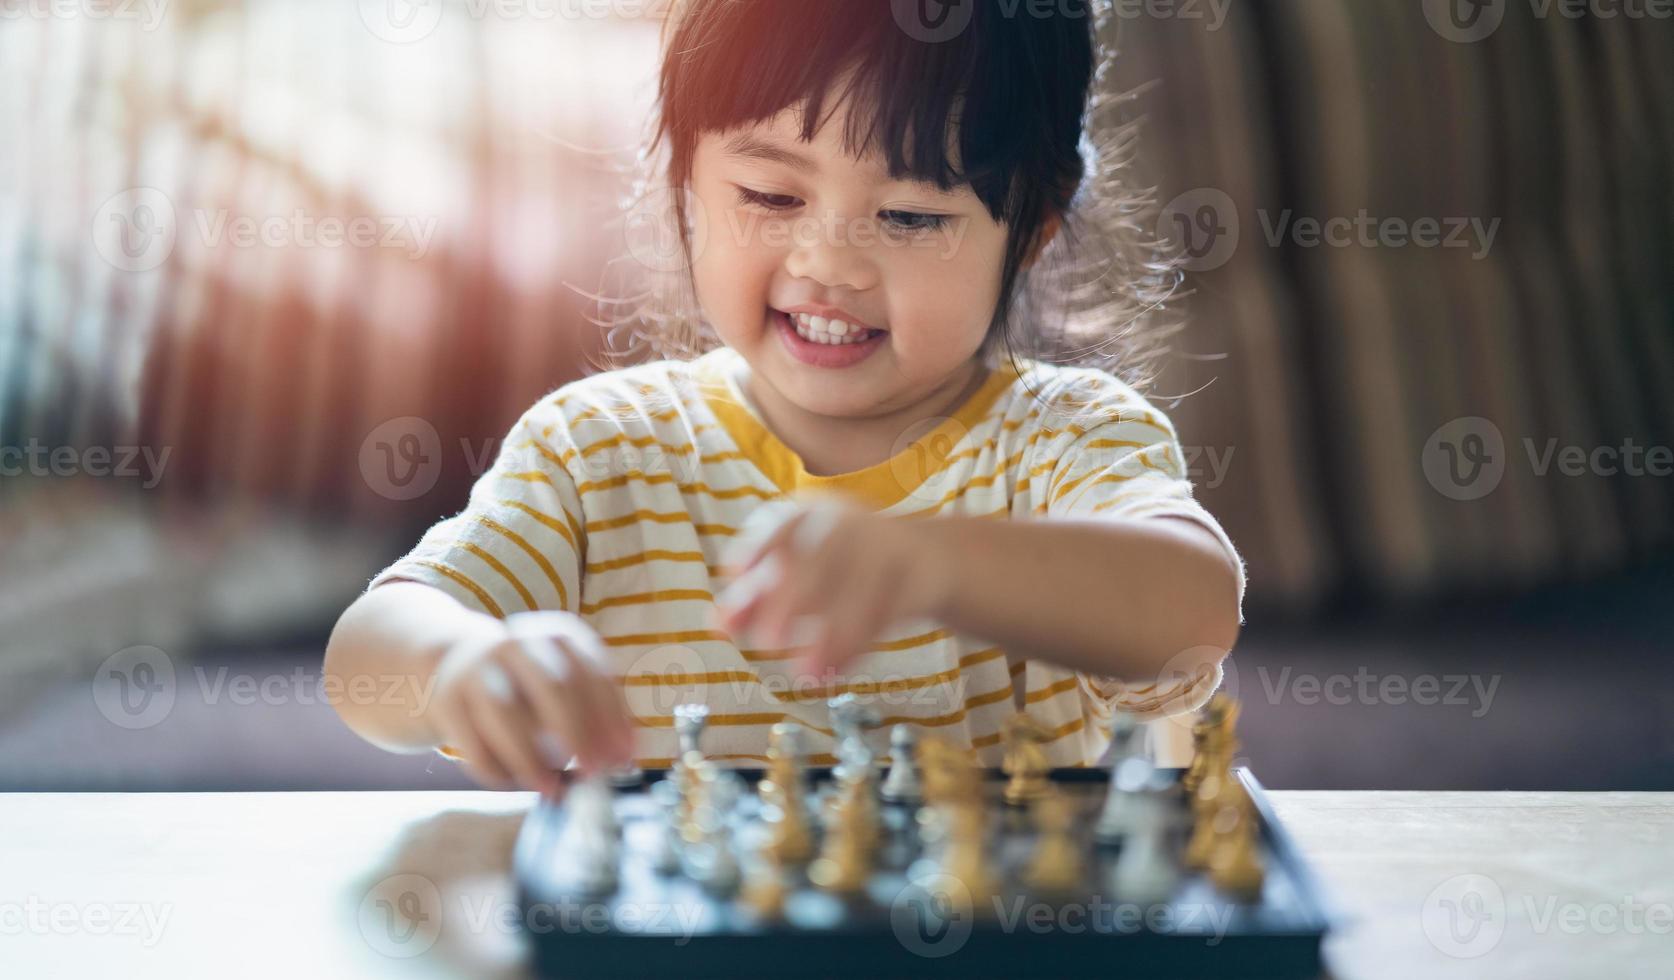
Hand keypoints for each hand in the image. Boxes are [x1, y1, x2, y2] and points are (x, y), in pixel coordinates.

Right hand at [424, 611, 634, 793]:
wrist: (457, 665)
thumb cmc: (529, 686)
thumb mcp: (567, 687)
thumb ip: (598, 719)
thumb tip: (626, 756)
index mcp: (558, 636)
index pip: (593, 673)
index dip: (612, 718)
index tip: (624, 757)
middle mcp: (517, 643)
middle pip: (552, 686)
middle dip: (577, 734)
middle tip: (592, 774)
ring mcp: (477, 667)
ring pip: (505, 713)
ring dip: (532, 759)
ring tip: (552, 789)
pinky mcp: (448, 699)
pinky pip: (473, 741)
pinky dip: (497, 769)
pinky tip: (517, 783)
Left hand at [710, 493, 955, 676]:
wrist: (932, 561)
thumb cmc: (846, 570)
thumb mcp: (797, 578)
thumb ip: (755, 600)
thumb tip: (715, 626)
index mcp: (810, 515)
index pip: (781, 526)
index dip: (759, 549)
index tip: (737, 574)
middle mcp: (848, 522)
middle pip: (819, 554)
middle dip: (791, 598)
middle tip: (767, 642)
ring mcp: (889, 545)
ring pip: (860, 586)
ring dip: (831, 633)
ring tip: (804, 675)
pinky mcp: (921, 574)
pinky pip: (891, 609)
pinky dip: (861, 644)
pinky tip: (837, 672)